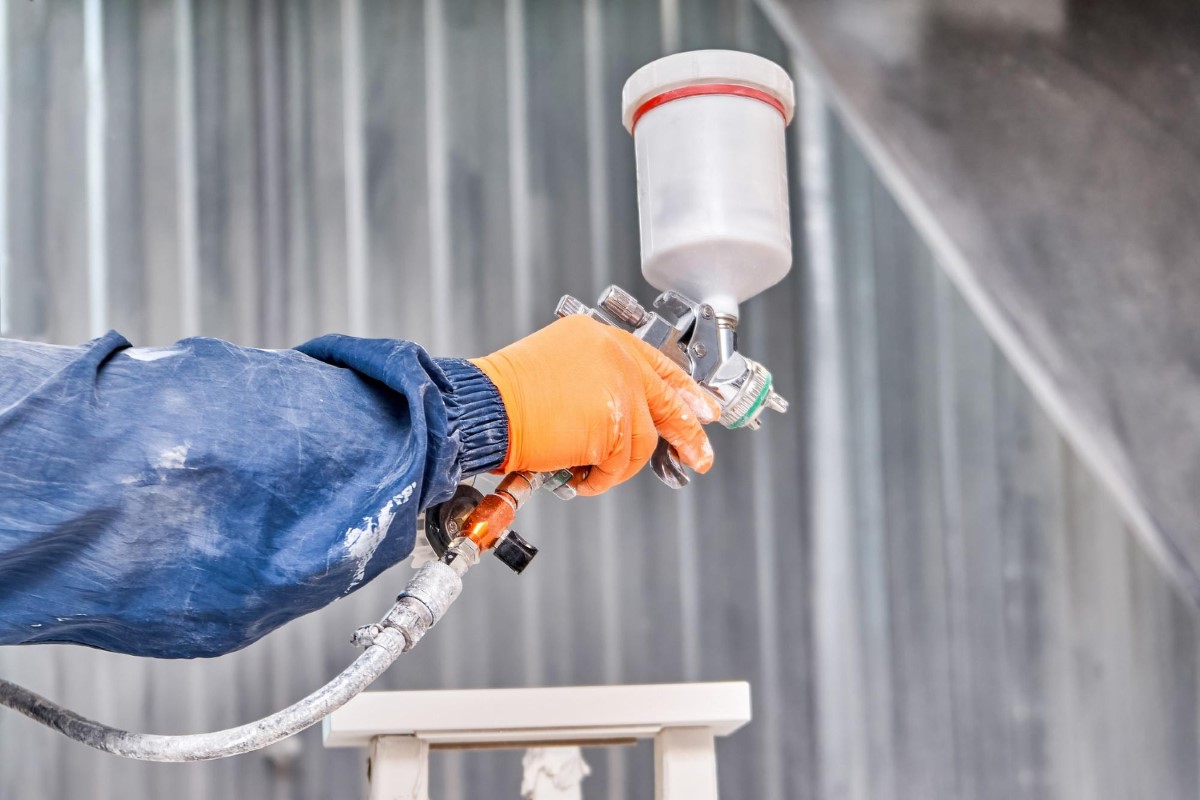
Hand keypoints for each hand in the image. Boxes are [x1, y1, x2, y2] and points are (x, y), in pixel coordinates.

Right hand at [470, 315, 720, 495]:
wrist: (484, 407)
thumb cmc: (503, 395)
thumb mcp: (556, 370)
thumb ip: (597, 383)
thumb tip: (622, 415)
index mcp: (601, 338)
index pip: (655, 363)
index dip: (682, 389)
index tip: (701, 408)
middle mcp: (616, 356)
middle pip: (666, 399)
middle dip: (687, 433)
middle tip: (698, 454)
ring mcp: (619, 388)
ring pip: (642, 440)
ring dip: (617, 466)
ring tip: (589, 472)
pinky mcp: (614, 425)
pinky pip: (621, 463)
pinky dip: (602, 478)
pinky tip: (580, 477)